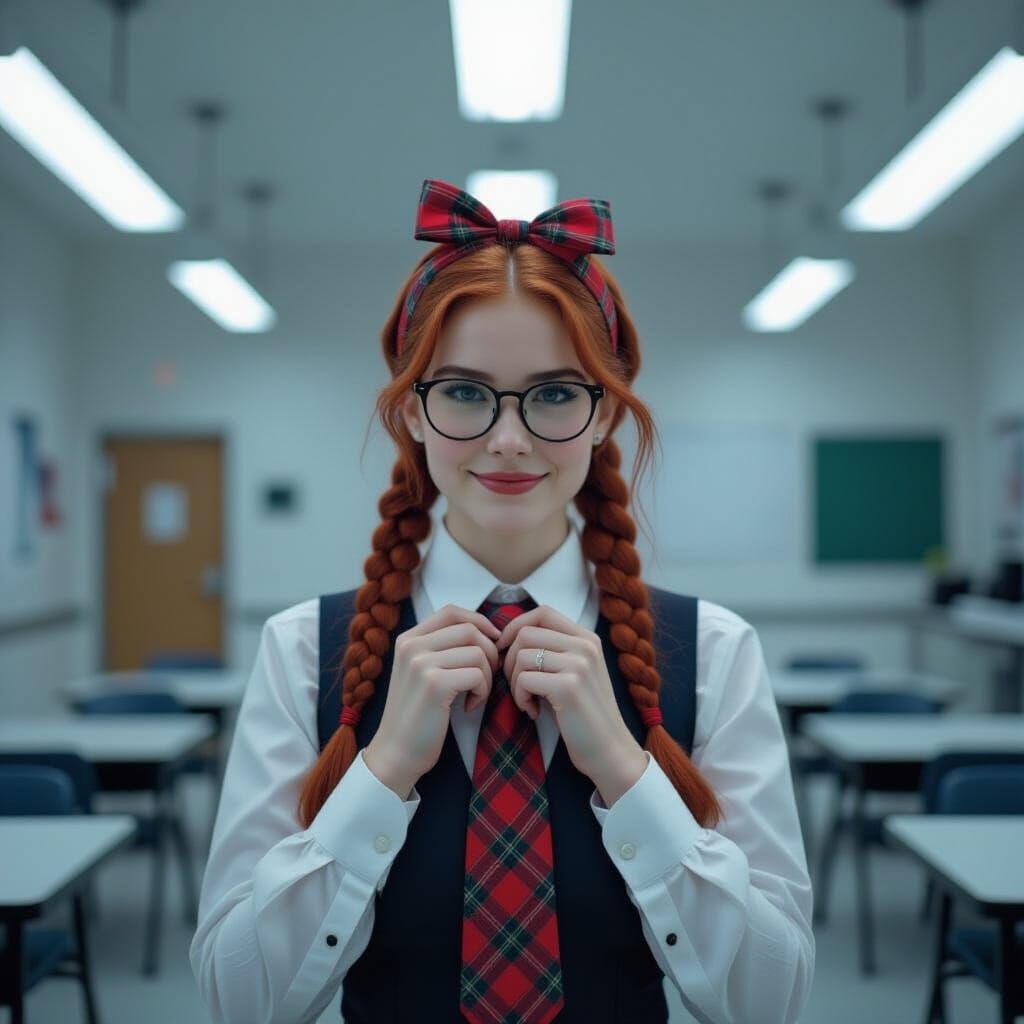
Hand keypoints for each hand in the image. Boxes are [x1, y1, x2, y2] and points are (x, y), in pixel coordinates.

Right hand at [366, 604, 501, 793]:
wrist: (396, 753)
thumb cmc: (417, 715)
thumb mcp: (422, 672)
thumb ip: (443, 648)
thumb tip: (488, 632)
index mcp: (407, 639)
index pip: (452, 611)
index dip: (479, 621)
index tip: (493, 641)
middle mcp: (411, 646)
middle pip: (469, 630)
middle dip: (489, 653)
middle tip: (485, 678)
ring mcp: (421, 663)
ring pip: (478, 652)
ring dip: (487, 676)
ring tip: (474, 695)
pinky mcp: (434, 684)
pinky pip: (478, 674)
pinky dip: (482, 692)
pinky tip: (469, 706)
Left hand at [496, 605, 643, 786]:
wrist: (609, 751)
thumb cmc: (584, 714)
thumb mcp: (576, 673)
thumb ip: (554, 650)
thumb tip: (510, 635)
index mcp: (587, 639)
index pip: (543, 612)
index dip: (516, 625)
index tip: (505, 648)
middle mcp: (585, 646)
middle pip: (526, 633)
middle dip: (510, 660)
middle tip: (519, 686)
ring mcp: (578, 664)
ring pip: (521, 656)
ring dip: (514, 682)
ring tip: (527, 701)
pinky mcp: (568, 687)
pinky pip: (524, 679)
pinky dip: (519, 697)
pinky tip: (533, 711)